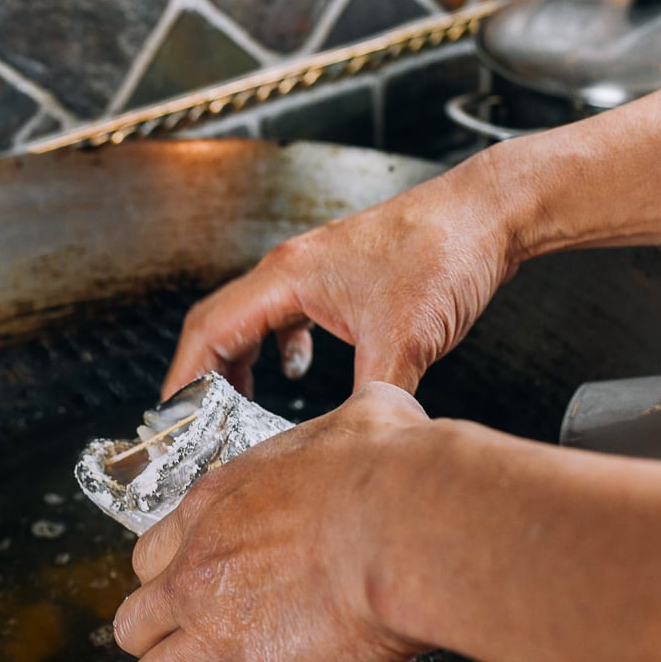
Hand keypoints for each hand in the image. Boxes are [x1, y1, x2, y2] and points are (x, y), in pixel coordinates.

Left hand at [113, 383, 436, 661]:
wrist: (414, 520)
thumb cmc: (393, 465)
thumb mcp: (365, 415)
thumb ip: (353, 420)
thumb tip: (381, 413)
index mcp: (217, 505)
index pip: (155, 552)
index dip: (175, 576)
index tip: (203, 590)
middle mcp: (202, 570)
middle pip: (134, 620)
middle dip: (160, 640)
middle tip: (201, 652)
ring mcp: (223, 631)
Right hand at [160, 154, 518, 399]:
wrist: (488, 215)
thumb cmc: (445, 253)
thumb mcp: (405, 341)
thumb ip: (373, 398)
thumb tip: (353, 446)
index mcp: (288, 275)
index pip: (210, 331)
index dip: (184, 381)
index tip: (171, 421)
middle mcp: (292, 268)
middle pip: (221, 324)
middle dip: (204, 377)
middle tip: (196, 425)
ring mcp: (317, 270)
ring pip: (254, 319)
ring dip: (241, 363)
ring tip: (237, 408)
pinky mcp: (343, 278)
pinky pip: (290, 315)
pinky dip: (280, 347)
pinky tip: (298, 372)